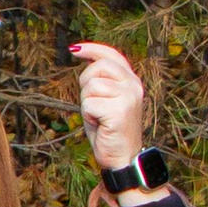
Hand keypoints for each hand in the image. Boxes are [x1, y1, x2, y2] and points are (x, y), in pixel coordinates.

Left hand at [69, 38, 146, 172]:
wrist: (122, 157)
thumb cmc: (109, 129)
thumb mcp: (106, 100)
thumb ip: (101, 80)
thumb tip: (84, 57)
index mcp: (131, 81)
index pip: (112, 56)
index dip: (92, 49)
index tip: (74, 49)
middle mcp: (133, 85)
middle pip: (98, 67)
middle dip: (86, 83)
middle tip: (93, 104)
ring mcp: (128, 97)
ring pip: (91, 86)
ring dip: (87, 103)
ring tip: (99, 116)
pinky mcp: (119, 110)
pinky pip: (89, 104)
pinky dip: (88, 116)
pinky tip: (99, 124)